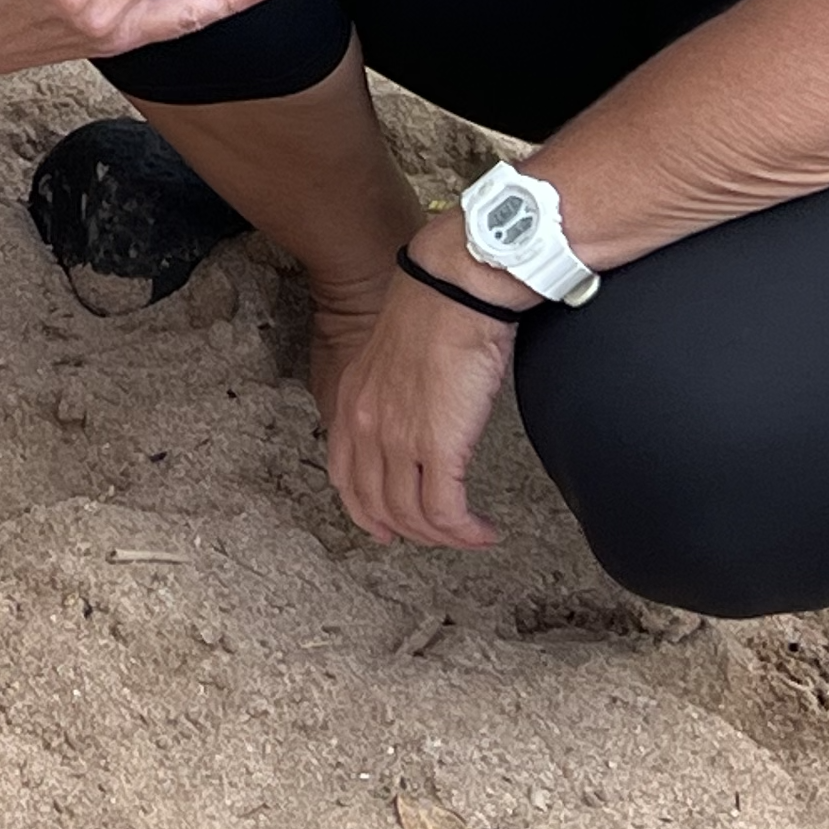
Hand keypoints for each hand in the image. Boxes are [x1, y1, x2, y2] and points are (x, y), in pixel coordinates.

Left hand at [321, 226, 520, 549]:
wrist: (453, 292)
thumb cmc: (434, 314)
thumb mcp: (390, 360)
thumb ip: (390, 396)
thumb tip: (412, 422)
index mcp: (351, 403)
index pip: (345, 477)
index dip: (365, 512)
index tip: (384, 530)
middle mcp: (365, 425)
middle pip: (377, 505)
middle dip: (411, 532)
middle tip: (441, 537)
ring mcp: (398, 438)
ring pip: (413, 516)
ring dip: (445, 537)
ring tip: (471, 535)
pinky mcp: (438, 445)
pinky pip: (445, 511)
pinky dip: (465, 531)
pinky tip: (483, 530)